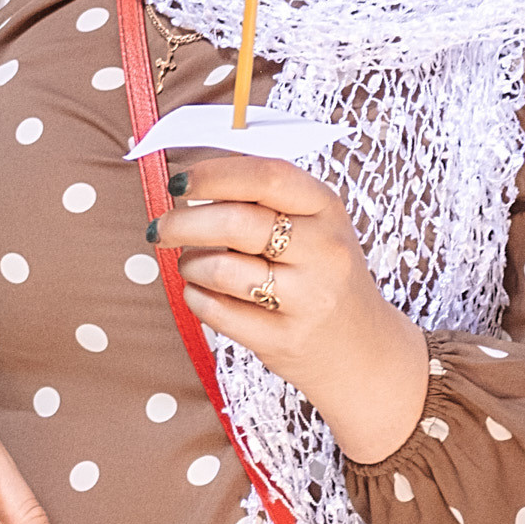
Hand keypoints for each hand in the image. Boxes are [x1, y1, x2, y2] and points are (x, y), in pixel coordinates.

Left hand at [146, 158, 428, 462]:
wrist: (364, 351)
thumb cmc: (320, 274)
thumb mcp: (313, 224)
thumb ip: (261, 195)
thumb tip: (191, 172)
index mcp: (327, 208)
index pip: (266, 176)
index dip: (213, 174)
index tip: (176, 181)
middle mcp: (324, 250)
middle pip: (236, 223)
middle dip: (182, 223)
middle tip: (160, 228)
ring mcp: (309, 298)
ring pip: (221, 269)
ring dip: (189, 264)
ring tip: (191, 265)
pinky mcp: (286, 340)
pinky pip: (217, 311)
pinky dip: (195, 297)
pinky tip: (200, 291)